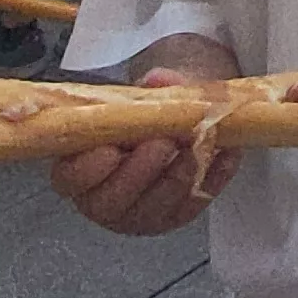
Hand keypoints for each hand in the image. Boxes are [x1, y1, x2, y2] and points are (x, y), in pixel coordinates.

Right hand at [51, 68, 244, 236]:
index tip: (110, 149)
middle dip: (139, 173)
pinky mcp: (176, 216)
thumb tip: (158, 80)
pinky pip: (194, 204)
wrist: (171, 123)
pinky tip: (227, 154)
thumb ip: (145, 89)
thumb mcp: (136, 96)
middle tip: (162, 143)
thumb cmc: (139, 114)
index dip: (88, 170)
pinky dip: (213, 179)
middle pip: (113, 202)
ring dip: (178, 177)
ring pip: (156, 209)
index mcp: (79, 172)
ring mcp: (140, 215)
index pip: (71, 180)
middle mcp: (104, 202)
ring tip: (195, 146)